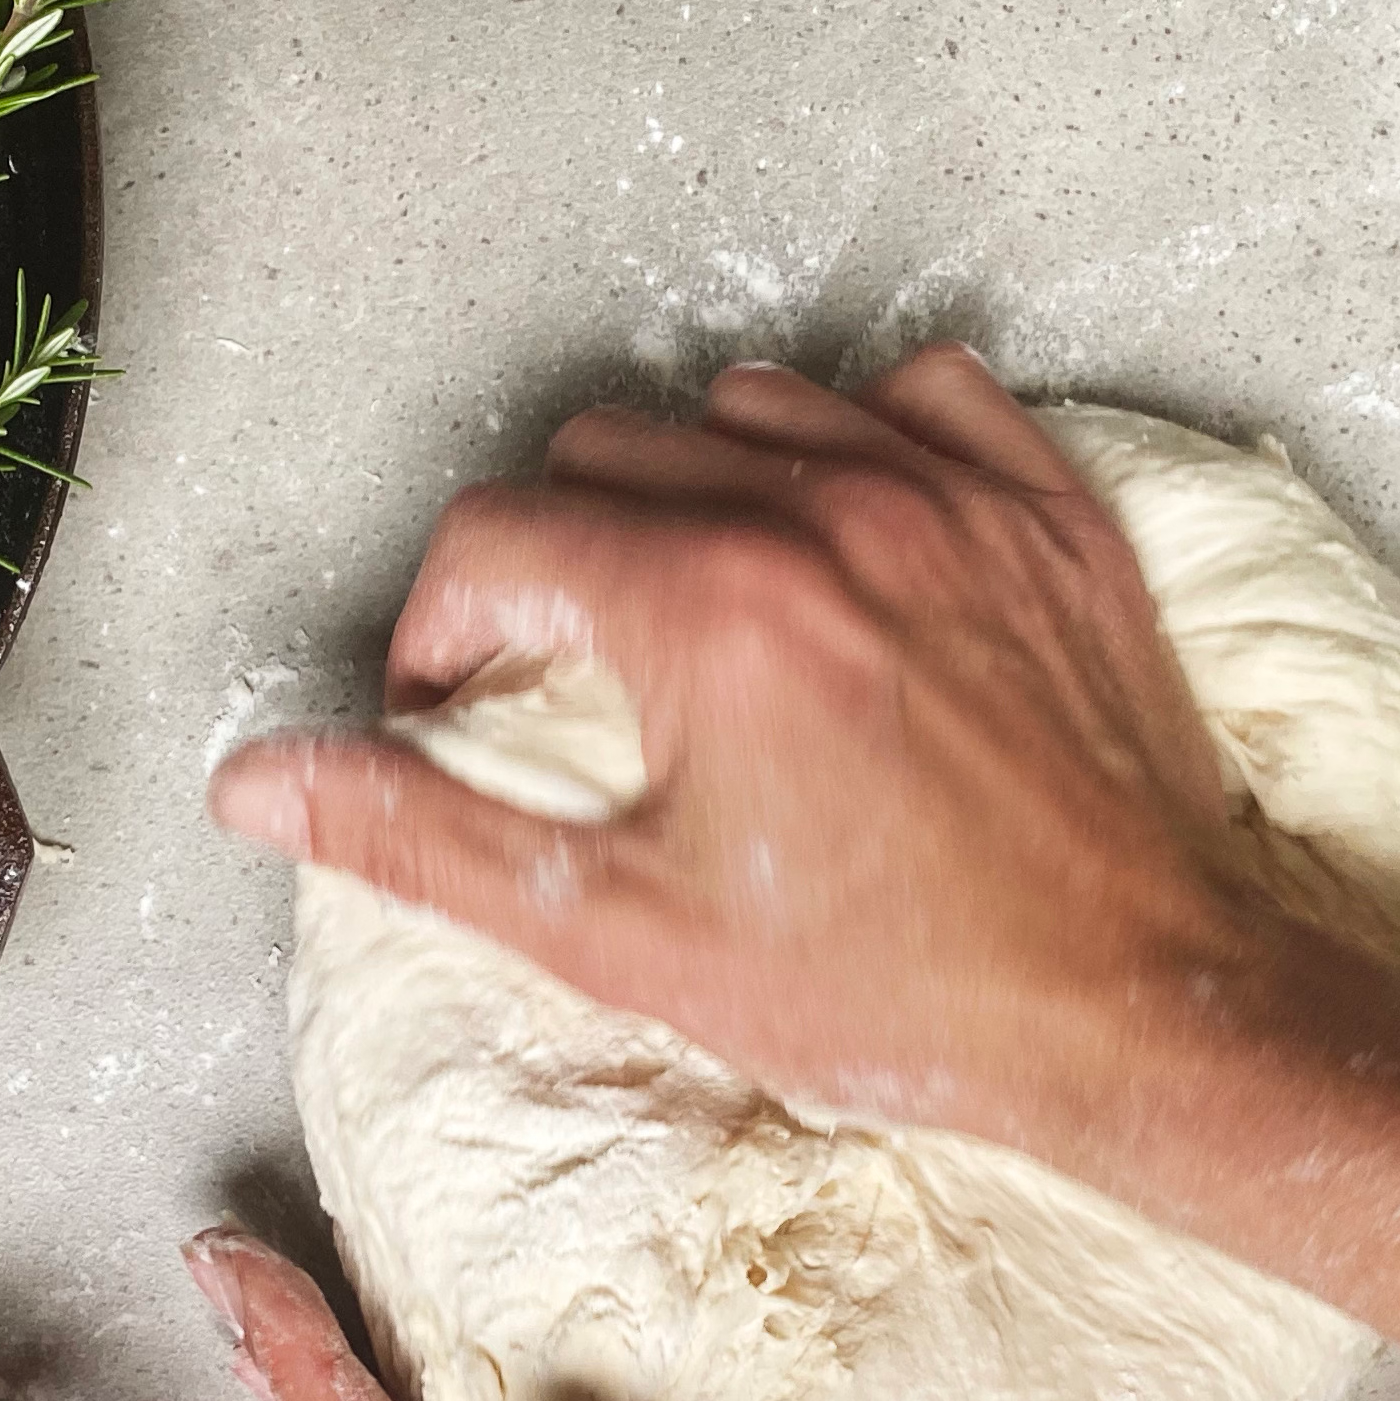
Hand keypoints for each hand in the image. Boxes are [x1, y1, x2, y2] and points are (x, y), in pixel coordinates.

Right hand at [205, 347, 1305, 1152]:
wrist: (1137, 1007)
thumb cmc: (901, 992)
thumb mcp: (625, 935)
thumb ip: (425, 838)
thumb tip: (261, 785)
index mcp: (710, 606)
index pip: (498, 533)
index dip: (442, 628)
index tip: (457, 709)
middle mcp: (829, 512)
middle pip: (608, 451)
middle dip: (551, 557)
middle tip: (564, 677)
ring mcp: (953, 496)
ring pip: (750, 409)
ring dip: (689, 490)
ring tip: (693, 615)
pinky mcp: (1049, 512)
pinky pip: (919, 393)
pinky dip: (856, 444)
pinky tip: (839, 544)